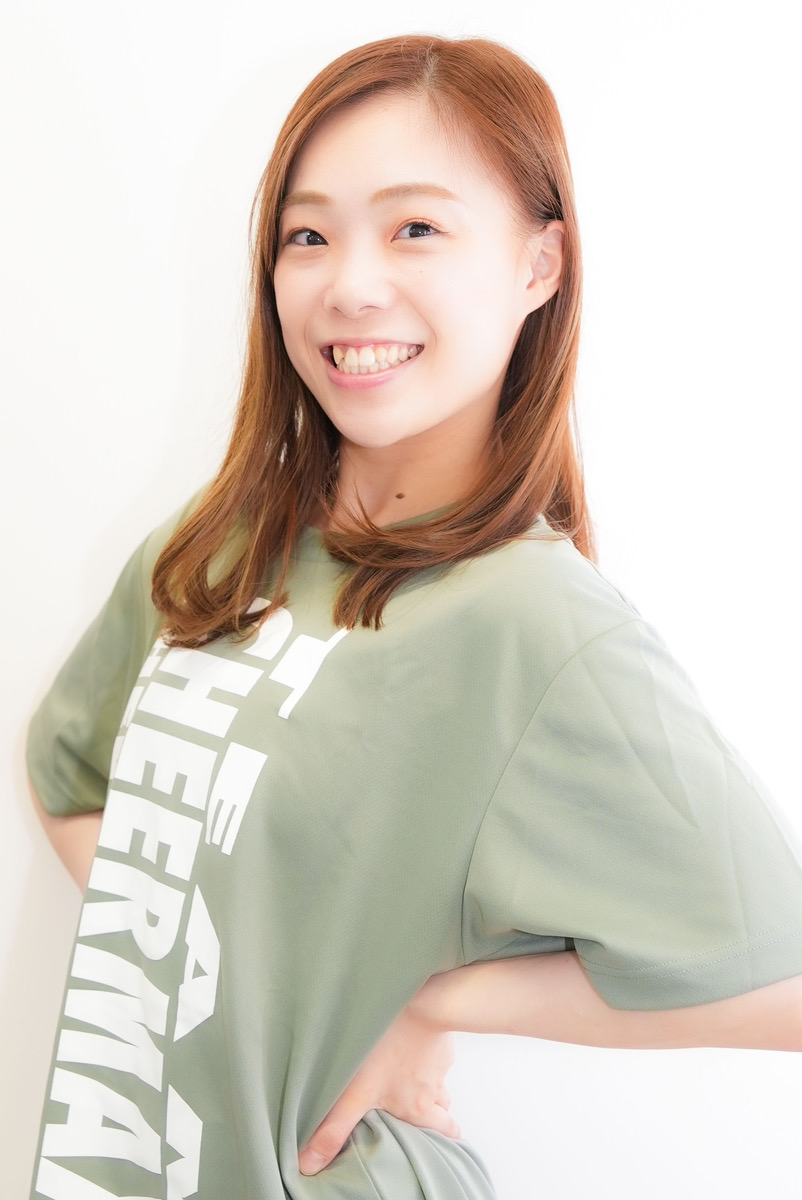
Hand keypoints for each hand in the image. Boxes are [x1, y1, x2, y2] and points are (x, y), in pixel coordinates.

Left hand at [298, 1002, 460, 1175]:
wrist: (418, 1000)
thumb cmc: (388, 1045)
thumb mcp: (355, 1093)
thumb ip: (334, 1129)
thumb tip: (309, 1164)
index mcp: (419, 1108)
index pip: (446, 1133)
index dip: (442, 1139)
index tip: (435, 1141)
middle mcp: (434, 1088)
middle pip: (445, 1109)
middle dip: (436, 1113)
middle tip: (420, 1112)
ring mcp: (438, 1059)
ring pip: (439, 1080)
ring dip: (428, 1082)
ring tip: (408, 1078)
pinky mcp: (436, 1033)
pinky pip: (436, 1050)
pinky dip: (425, 1051)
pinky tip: (407, 1043)